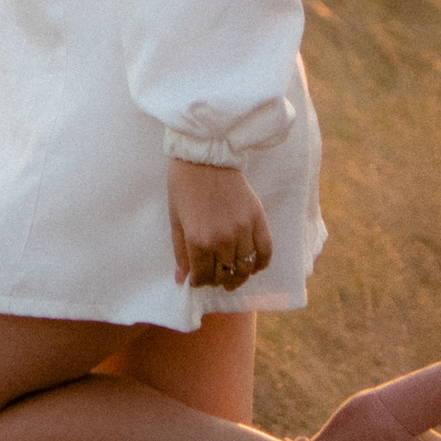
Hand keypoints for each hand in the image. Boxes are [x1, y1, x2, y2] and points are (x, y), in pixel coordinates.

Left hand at [167, 160, 273, 298]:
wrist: (205, 157)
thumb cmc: (184, 186)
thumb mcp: (175, 220)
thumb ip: (180, 252)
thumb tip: (181, 280)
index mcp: (198, 240)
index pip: (203, 276)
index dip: (200, 282)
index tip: (198, 281)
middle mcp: (223, 239)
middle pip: (224, 274)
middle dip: (217, 280)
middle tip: (214, 278)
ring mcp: (243, 230)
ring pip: (244, 267)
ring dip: (237, 276)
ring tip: (232, 277)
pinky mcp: (257, 218)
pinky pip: (265, 251)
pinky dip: (260, 264)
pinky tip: (253, 267)